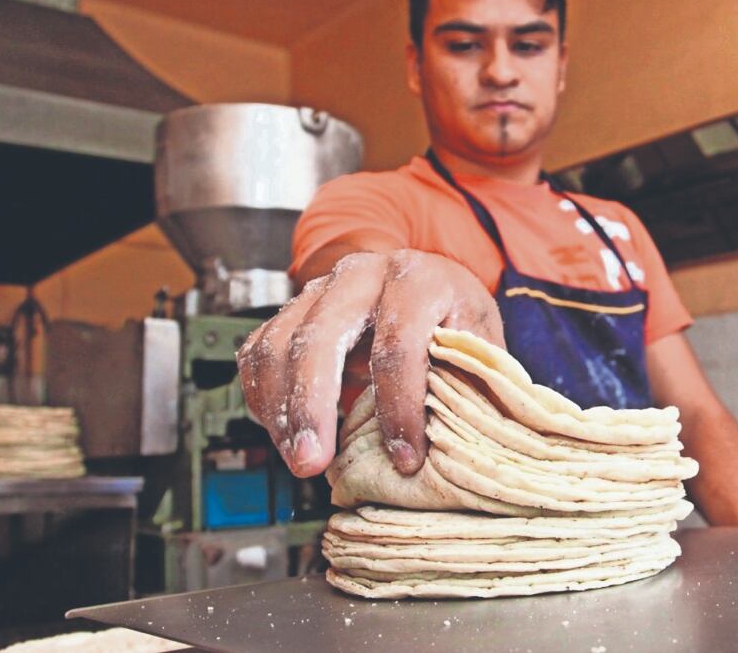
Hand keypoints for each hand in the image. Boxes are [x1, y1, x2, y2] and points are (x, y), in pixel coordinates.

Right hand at [236, 250, 503, 476]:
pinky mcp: (292, 311)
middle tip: (314, 463)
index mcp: (419, 279)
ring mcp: (320, 290)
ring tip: (300, 460)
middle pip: (321, 335)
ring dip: (281, 410)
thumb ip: (471, 380)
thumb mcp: (479, 341)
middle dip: (313, 405)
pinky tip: (283, 434)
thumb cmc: (454, 320)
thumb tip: (463, 441)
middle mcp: (362, 275)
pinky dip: (262, 398)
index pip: (399, 343)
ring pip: (279, 343)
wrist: (426, 284)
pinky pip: (259, 352)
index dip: (400, 407)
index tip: (406, 459)